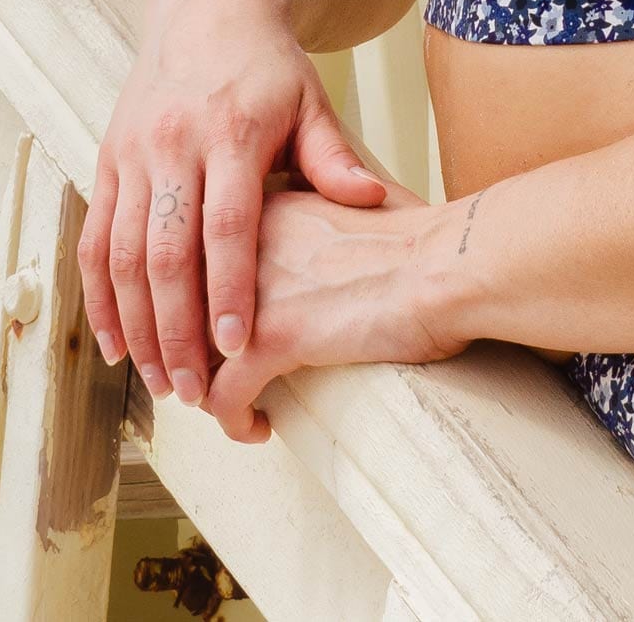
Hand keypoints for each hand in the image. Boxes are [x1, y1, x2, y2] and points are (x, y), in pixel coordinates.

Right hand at [78, 0, 420, 411]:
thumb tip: (368, 201)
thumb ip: (333, 157)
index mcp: (231, 132)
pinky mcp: (107, 159)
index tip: (234, 347)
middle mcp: (173, 145)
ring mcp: (133, 153)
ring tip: (157, 381)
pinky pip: (93, 238)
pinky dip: (99, 296)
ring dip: (135, 325)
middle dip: (175, 329)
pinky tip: (114, 342)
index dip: (226, 290)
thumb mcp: (312, 100)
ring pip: (120, 254)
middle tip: (190, 390)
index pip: (225, 225)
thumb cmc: (269, 65)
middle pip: (165, 252)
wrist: (209, 6)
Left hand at [199, 185, 466, 442]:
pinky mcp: (270, 340)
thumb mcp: (358, 205)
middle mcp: (246, 244)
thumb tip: (331, 238)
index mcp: (267, 206)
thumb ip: (325, 217)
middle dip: (192, 348)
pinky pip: (223, 398)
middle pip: (185, 305)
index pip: (202, 257)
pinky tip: (257, 427)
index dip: (203, 299)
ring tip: (226, 406)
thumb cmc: (424, 239)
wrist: (447, 262)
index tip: (216, 327)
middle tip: (206, 376)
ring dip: (204, 389)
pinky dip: (233, 422)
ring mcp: (252, 293)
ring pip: (191, 353)